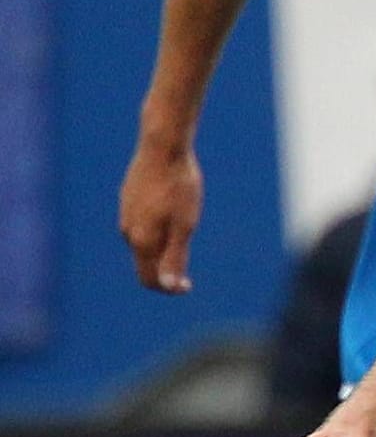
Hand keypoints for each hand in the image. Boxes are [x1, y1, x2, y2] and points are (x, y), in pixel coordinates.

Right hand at [120, 142, 202, 292]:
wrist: (163, 148)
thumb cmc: (179, 187)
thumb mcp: (184, 225)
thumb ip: (175, 257)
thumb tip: (168, 286)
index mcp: (141, 240)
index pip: (148, 278)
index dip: (167, 288)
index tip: (188, 286)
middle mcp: (127, 230)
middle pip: (144, 262)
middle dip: (164, 270)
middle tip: (187, 269)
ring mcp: (125, 213)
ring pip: (142, 242)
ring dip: (160, 248)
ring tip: (182, 236)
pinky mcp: (128, 198)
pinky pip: (140, 223)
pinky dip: (155, 230)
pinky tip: (170, 216)